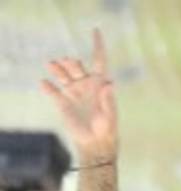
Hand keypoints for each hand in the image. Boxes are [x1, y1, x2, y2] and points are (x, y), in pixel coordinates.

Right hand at [40, 29, 116, 162]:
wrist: (95, 144)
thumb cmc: (107, 130)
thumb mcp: (110, 116)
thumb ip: (109, 101)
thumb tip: (109, 84)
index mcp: (100, 84)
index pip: (99, 60)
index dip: (97, 45)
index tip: (95, 30)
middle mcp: (86, 85)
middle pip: (77, 67)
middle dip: (71, 62)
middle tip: (66, 61)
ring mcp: (74, 92)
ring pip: (63, 75)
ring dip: (57, 68)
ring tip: (52, 64)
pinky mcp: (62, 102)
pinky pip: (52, 91)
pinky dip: (47, 87)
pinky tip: (45, 84)